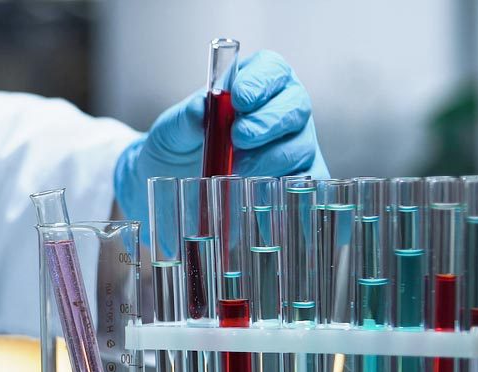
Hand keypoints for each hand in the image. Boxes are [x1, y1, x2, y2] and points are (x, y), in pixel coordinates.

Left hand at [114, 50, 328, 231]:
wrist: (178, 185)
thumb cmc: (181, 148)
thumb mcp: (172, 131)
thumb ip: (184, 119)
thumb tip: (199, 108)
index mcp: (257, 84)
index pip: (272, 70)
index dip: (260, 82)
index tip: (239, 99)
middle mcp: (283, 111)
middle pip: (296, 107)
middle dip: (268, 123)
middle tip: (238, 138)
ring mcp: (295, 146)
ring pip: (300, 147)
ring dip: (270, 159)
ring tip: (238, 170)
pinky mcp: (298, 181)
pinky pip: (306, 184)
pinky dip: (287, 189)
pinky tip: (259, 194)